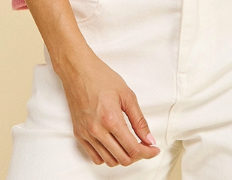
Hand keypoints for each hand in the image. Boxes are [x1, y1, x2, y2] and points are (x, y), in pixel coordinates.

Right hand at [56, 44, 160, 166]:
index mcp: (111, 119)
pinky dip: (107, 156)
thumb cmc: (101, 77)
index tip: (153, 150)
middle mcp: (97, 130)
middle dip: (138, 155)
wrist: (78, 70)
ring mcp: (86, 134)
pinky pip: (95, 157)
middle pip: (123, 158)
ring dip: (123, 157)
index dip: (147, 152)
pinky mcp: (78, 134)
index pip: (133, 148)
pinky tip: (114, 146)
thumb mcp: (127, 95)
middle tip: (144, 146)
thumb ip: (139, 120)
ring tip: (129, 145)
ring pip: (109, 161)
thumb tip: (149, 139)